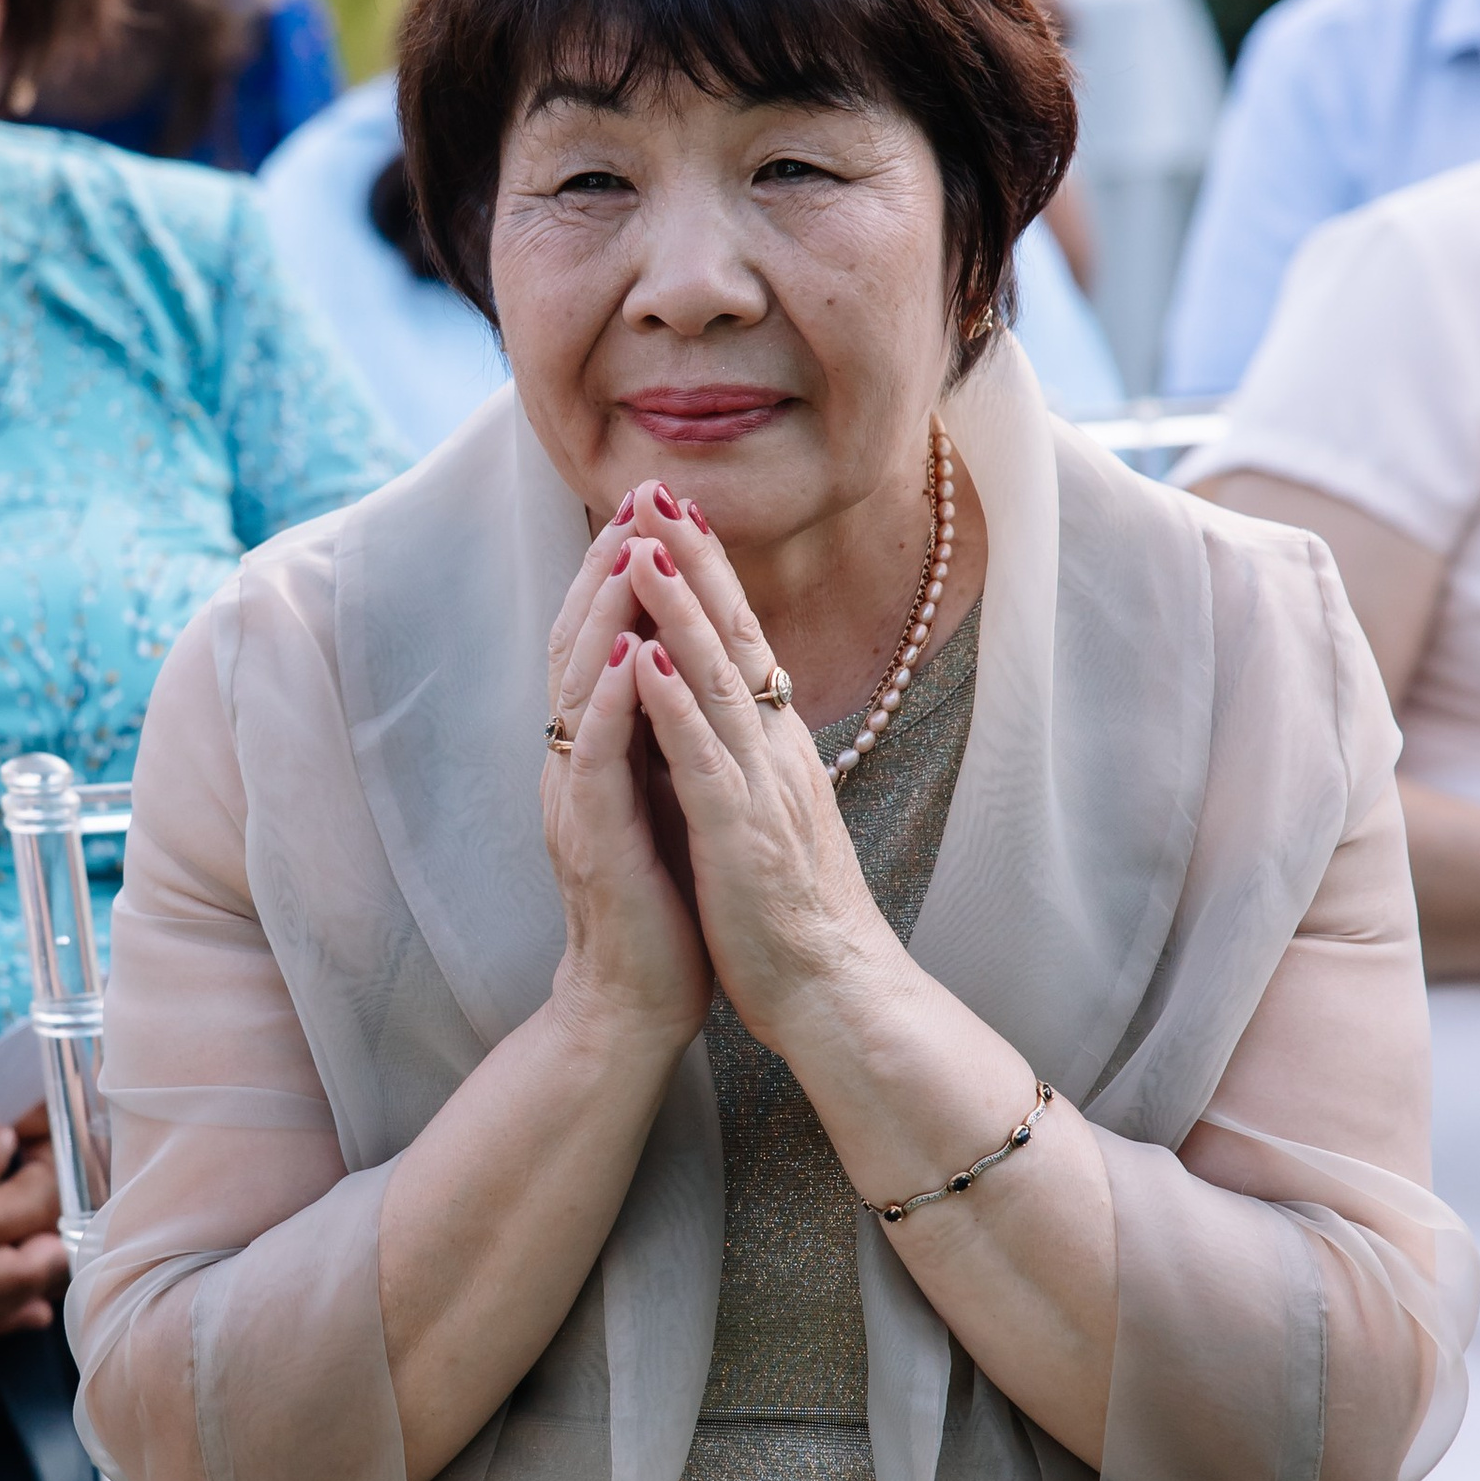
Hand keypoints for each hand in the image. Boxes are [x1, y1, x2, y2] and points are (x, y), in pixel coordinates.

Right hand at [541, 504, 714, 1058]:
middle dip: (608, 565)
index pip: (600, 637)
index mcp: (595, 748)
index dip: (619, 568)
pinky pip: (595, 761)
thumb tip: (677, 665)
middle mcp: (573, 762)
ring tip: (629, 549)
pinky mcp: (593, 843)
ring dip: (605, 614)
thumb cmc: (659, 902)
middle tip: (636, 495)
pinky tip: (627, 658)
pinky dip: (608, 705)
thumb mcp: (660, 795)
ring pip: (579, 688)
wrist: (636, 1003)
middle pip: (578, 641)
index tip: (653, 501)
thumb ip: (655, 732)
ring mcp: (576, 799)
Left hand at [617, 498, 897, 1050]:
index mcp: (776, 744)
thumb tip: (724, 703)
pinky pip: (704, 758)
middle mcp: (775, 749)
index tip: (676, 509)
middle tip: (658, 488)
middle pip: (734, 635)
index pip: (740, 638)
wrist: (834, 992)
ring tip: (644, 547)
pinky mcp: (742, 834)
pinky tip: (644, 660)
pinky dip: (674, 705)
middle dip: (694, 560)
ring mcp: (762, 787)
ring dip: (679, 611)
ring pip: (718, 680)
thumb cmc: (793, 910)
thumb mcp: (767, 810)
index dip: (709, 572)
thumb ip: (745, 753)